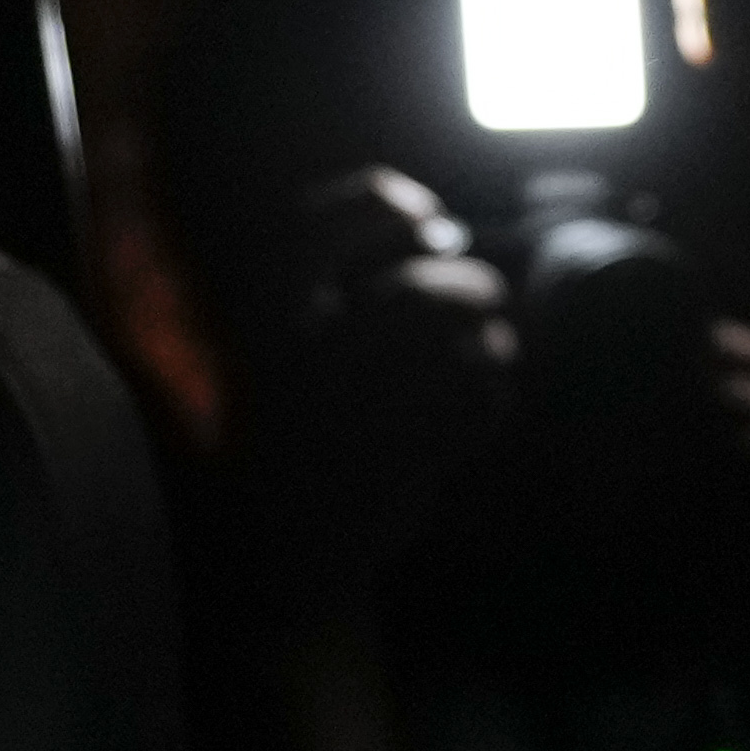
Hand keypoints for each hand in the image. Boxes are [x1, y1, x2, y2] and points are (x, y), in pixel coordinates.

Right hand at [228, 161, 514, 590]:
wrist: (266, 546)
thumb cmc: (289, 430)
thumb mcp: (288, 345)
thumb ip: (345, 284)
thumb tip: (445, 232)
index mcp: (258, 321)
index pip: (316, 226)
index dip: (381, 204)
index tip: (426, 217)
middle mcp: (299, 356)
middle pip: (421, 294)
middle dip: (472, 289)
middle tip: (488, 301)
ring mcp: (348, 411)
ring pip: (462, 349)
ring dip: (491, 348)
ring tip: (486, 358)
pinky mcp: (393, 459)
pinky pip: (476, 403)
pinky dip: (491, 401)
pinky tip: (477, 410)